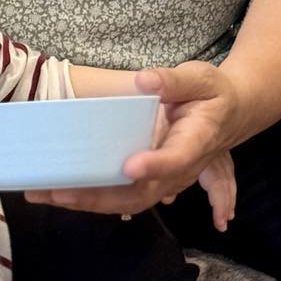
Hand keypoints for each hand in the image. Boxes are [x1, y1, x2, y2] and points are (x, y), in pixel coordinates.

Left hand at [25, 62, 242, 216]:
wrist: (232, 114)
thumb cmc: (215, 93)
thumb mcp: (201, 78)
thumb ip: (174, 80)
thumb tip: (145, 80)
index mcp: (196, 141)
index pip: (175, 158)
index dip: (153, 165)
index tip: (127, 167)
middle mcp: (180, 168)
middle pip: (142, 193)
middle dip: (99, 197)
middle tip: (59, 193)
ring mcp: (167, 179)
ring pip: (130, 201)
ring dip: (89, 202)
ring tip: (48, 195)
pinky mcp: (154, 181)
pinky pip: (125, 197)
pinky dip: (95, 199)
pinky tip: (63, 194)